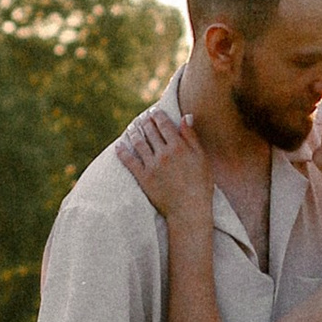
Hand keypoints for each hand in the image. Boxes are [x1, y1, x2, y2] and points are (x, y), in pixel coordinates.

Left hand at [116, 108, 212, 226]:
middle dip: (145, 122)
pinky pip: (129, 161)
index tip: (154, 112)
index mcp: (178, 146)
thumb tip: (185, 116)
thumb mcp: (202, 158)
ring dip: (134, 132)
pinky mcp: (143, 178)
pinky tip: (119, 146)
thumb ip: (192, 136)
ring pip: (139, 142)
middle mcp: (163, 153)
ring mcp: (152, 165)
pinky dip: (122, 151)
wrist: (189, 210)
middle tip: (142, 118)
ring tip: (132, 128)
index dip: (157, 115)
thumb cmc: (201, 184)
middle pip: (150, 131)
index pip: (164, 124)